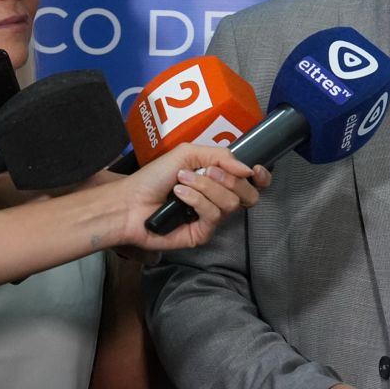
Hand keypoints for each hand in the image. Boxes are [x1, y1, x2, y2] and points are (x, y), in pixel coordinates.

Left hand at [118, 144, 269, 252]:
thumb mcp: (187, 153)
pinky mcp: (201, 234)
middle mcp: (218, 200)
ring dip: (204, 187)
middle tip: (204, 171)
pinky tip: (179, 195)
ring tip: (182, 182)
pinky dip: (196, 199)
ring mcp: (210, 219)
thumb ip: (220, 156)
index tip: (254, 170)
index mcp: (218, 180)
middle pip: (247, 194)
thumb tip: (247, 169)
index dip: (260, 178)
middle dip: (228, 179)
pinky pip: (213, 215)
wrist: (129, 201)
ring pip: (230, 203)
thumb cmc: (154, 177)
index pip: (251, 183)